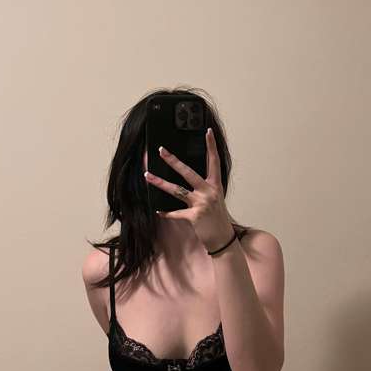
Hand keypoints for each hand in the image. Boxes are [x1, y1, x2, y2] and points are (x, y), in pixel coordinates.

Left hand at [144, 127, 234, 251]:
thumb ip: (204, 187)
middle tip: (162, 150)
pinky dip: (166, 213)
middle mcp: (209, 192)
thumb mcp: (215, 198)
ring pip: (177, 190)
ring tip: (147, 176)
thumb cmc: (217, 217)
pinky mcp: (194, 216)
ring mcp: (201, 203)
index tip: (207, 131)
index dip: (211, 146)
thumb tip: (189, 177)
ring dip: (160, 183)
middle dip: (173, 161)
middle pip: (188, 172)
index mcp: (215, 185)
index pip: (213, 161)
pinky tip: (158, 211)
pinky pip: (176, 213)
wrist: (223, 238)